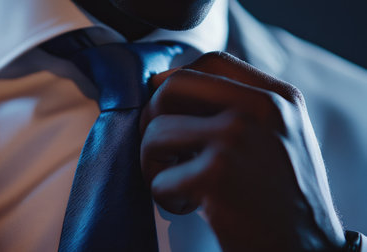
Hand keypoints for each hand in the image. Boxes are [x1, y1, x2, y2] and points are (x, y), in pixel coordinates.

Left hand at [140, 52, 345, 251]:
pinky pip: (159, 179)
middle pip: (173, 87)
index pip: (211, 62)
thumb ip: (238, 106)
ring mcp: (237, 138)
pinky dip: (165, 196)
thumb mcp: (279, 137)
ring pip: (156, 132)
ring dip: (153, 164)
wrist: (307, 248)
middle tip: (161, 148)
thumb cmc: (286, 195)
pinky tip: (188, 206)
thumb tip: (168, 85)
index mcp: (276, 97)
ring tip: (177, 183)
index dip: (175, 80)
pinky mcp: (217, 175)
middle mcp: (260, 110)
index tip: (164, 106)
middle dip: (153, 118)